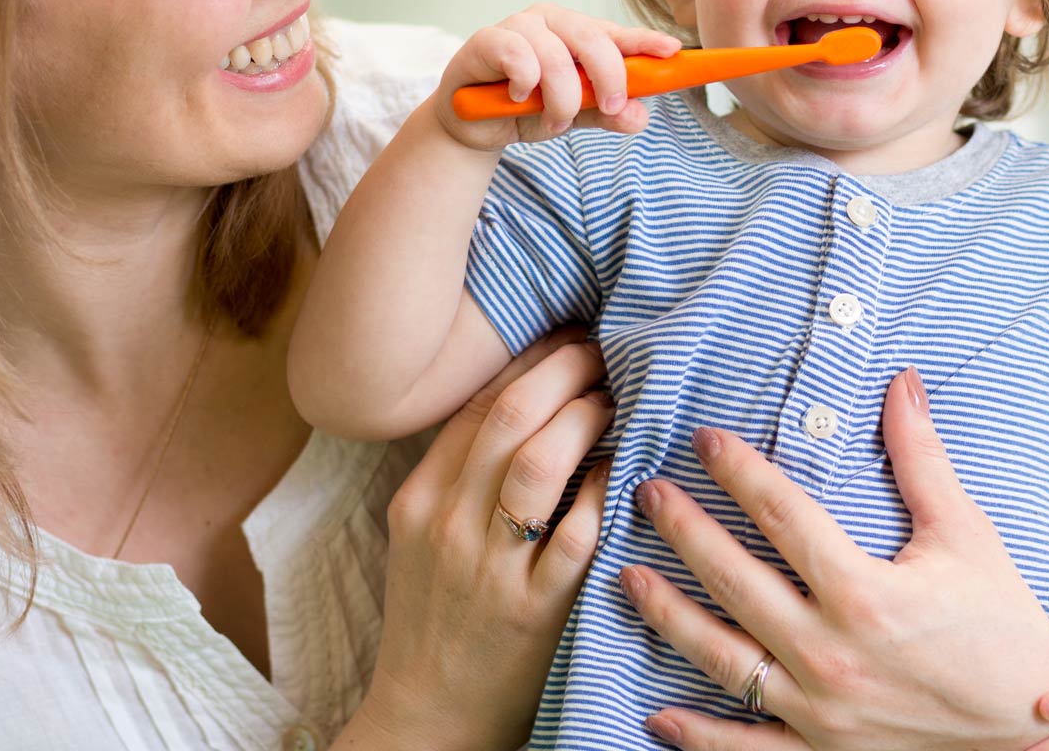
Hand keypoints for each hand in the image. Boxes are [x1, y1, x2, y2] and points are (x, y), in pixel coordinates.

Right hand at [345, 330, 613, 749]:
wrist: (426, 714)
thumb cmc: (436, 617)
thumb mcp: (422, 538)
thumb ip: (458, 475)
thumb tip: (525, 399)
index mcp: (419, 498)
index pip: (476, 404)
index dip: (528, 359)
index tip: (567, 336)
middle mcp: (448, 524)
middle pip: (510, 416)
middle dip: (566, 370)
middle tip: (603, 350)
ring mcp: (489, 567)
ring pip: (541, 463)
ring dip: (588, 418)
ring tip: (617, 400)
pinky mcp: (533, 611)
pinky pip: (578, 533)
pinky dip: (607, 490)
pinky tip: (628, 468)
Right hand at [432, 3, 679, 151]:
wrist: (473, 126)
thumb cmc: (524, 110)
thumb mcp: (572, 116)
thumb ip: (604, 113)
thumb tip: (640, 116)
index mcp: (577, 34)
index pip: (616, 34)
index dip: (645, 40)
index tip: (672, 51)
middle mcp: (551, 21)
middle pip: (592, 39)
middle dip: (609, 77)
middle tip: (611, 107)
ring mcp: (519, 26)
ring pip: (556, 56)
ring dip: (561, 98)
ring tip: (553, 120)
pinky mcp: (487, 38)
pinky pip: (517, 55)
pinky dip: (526, 82)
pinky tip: (520, 96)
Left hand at [619, 368, 1048, 750]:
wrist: (1035, 724)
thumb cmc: (1001, 623)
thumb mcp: (965, 536)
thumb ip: (922, 459)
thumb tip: (901, 382)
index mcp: (866, 594)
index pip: (782, 517)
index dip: (739, 472)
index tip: (703, 439)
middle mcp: (833, 653)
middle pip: (734, 580)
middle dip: (684, 530)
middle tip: (647, 493)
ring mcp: (821, 709)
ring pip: (722, 658)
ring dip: (668, 615)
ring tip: (626, 575)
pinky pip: (745, 746)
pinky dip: (698, 734)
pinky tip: (656, 713)